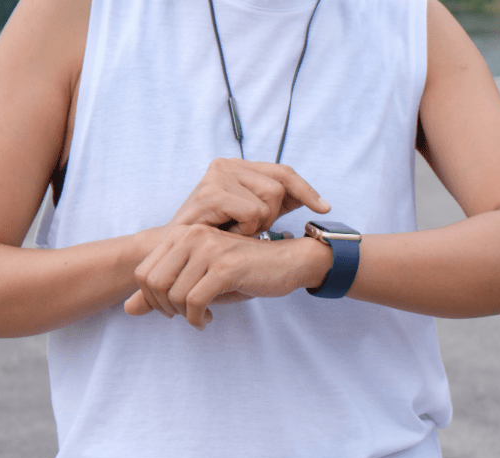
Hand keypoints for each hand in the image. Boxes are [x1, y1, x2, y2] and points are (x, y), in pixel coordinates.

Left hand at [124, 225, 327, 329]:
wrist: (287, 263)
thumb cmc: (241, 272)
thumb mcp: (197, 281)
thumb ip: (161, 293)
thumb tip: (127, 310)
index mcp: (182, 234)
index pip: (142, 272)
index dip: (150, 299)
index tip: (171, 308)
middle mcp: (192, 235)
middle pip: (153, 284)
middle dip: (163, 309)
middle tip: (183, 316)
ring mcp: (208, 249)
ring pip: (173, 294)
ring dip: (184, 316)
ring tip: (199, 319)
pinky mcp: (225, 267)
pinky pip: (194, 301)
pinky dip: (197, 318)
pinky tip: (207, 320)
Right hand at [169, 158, 329, 236]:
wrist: (175, 251)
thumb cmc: (215, 236)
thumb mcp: (252, 218)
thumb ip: (279, 205)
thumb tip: (319, 203)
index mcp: (238, 167)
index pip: (283, 172)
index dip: (306, 190)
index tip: (324, 208)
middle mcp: (227, 164)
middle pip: (279, 187)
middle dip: (271, 215)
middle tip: (249, 229)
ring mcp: (217, 175)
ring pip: (268, 200)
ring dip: (257, 224)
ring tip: (236, 230)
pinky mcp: (211, 192)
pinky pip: (252, 211)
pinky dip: (246, 228)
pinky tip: (230, 232)